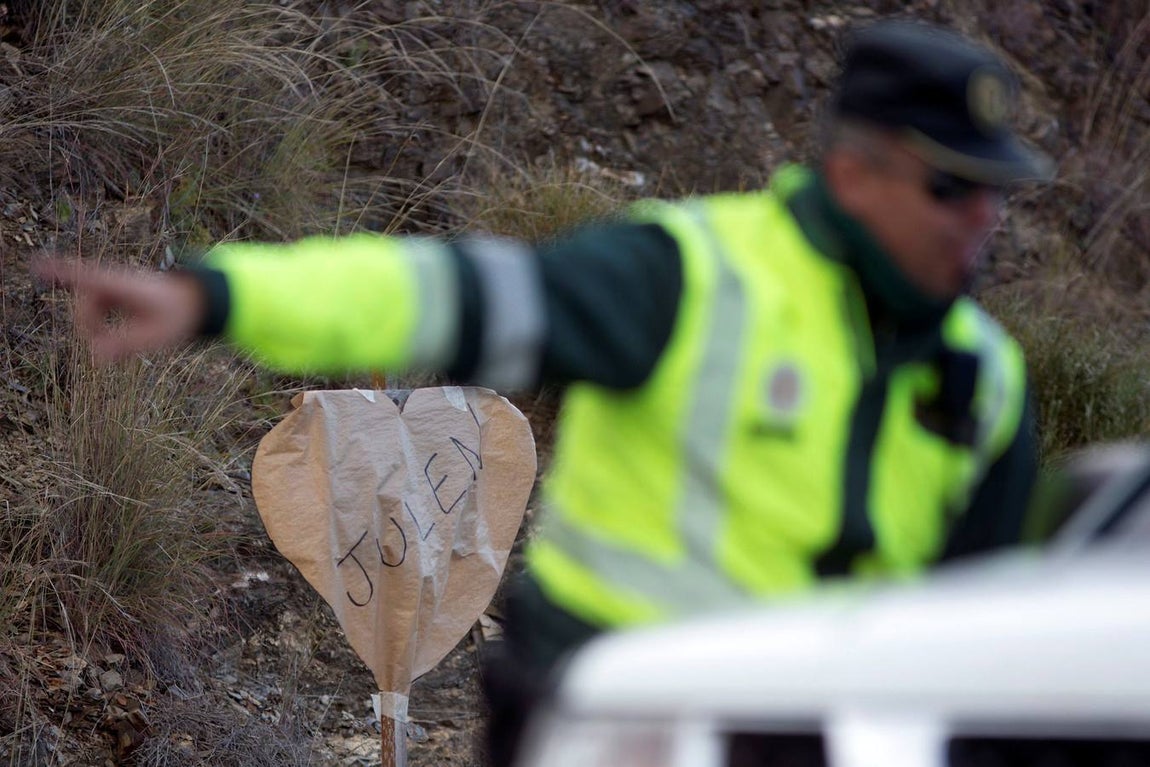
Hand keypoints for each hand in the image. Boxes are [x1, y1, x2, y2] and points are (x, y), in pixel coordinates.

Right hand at [34, 259, 207, 362]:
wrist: (197, 300)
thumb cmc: (179, 315)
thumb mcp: (156, 335)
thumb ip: (126, 346)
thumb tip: (96, 358)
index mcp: (123, 286)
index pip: (86, 278)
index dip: (62, 274)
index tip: (39, 265)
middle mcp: (114, 281)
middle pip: (85, 304)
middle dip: (89, 326)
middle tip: (105, 347)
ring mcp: (114, 286)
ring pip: (89, 308)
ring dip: (95, 326)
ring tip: (115, 343)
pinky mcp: (115, 293)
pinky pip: (97, 310)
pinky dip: (101, 324)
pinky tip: (106, 337)